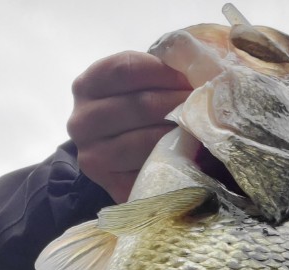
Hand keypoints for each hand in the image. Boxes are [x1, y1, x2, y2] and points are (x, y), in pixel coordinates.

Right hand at [67, 51, 191, 202]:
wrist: (123, 165)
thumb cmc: (137, 118)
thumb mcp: (139, 87)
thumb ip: (158, 72)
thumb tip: (194, 63)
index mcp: (86, 86)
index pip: (126, 69)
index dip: (164, 71)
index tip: (192, 77)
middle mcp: (82, 122)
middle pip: (139, 104)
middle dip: (179, 102)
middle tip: (206, 104)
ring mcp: (94, 158)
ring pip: (147, 139)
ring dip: (181, 131)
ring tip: (202, 127)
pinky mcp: (113, 187)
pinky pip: (152, 169)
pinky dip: (176, 160)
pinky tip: (191, 153)